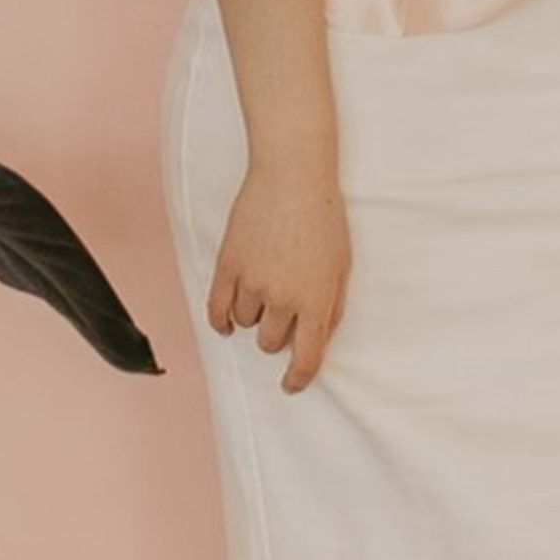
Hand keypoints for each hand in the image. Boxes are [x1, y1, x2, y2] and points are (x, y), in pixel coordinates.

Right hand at [210, 162, 348, 391]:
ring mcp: (252, 282)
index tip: (291, 384)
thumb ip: (332, 305)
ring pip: (244, 322)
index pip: (305, 357)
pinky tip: (227, 320)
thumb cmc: (324, 216)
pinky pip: (217, 308)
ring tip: (263, 289)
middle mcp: (283, 297)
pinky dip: (221, 319)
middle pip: (269, 342)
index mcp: (316, 300)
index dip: (298, 378)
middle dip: (275, 335)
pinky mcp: (228, 265)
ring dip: (253, 315)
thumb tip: (319, 336)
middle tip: (281, 314)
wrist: (292, 175)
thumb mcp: (342, 264)